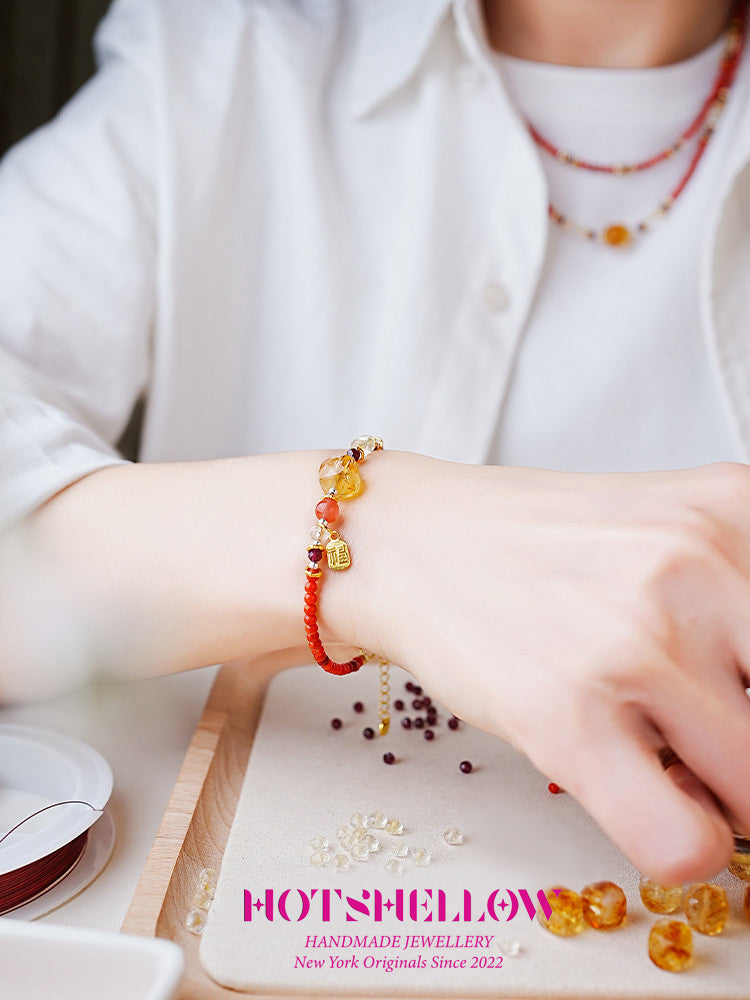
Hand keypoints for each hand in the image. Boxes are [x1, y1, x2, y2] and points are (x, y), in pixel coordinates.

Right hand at [336, 455, 749, 881]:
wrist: (411, 542)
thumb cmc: (536, 545)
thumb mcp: (670, 527)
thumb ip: (747, 597)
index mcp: (738, 511)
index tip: (745, 708)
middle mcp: (697, 568)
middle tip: (711, 740)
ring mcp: (633, 644)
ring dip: (720, 797)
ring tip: (661, 756)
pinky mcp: (567, 718)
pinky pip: (686, 845)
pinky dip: (678, 843)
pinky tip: (637, 792)